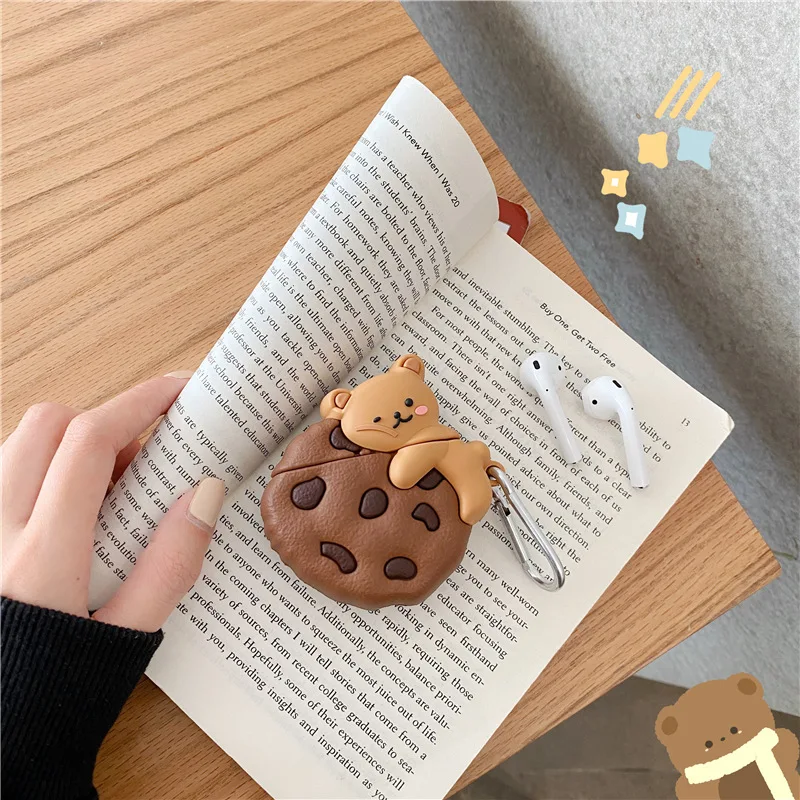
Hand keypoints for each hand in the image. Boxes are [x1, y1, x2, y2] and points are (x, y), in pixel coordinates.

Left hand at [1, 374, 224, 631]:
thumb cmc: (58, 690)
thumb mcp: (131, 635)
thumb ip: (170, 563)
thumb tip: (204, 493)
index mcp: (43, 553)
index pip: (89, 441)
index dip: (140, 402)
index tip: (181, 392)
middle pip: (47, 425)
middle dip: (105, 419)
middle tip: (147, 453)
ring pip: (19, 443)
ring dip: (71, 443)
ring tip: (112, 484)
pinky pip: (6, 473)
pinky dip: (43, 468)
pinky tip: (71, 509)